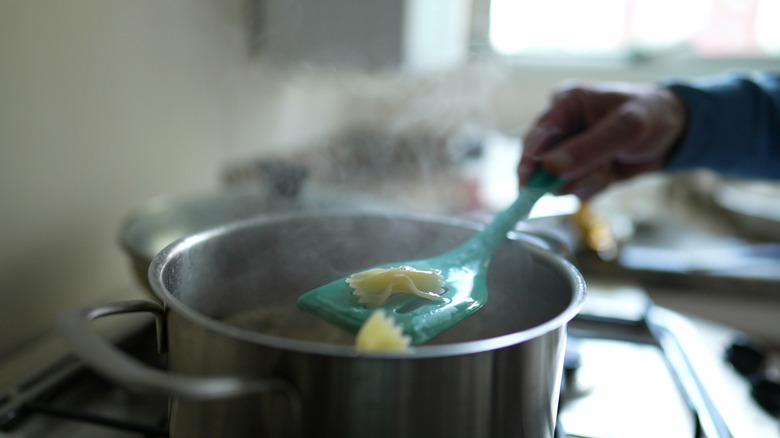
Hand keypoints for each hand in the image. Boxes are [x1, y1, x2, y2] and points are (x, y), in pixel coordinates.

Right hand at [518, 82, 686, 198]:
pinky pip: (574, 190)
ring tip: (609, 170)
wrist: (675, 131)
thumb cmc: (650, 115)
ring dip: (583, 182)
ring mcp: (568, 151)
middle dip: (563, 177)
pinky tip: (610, 174)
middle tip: (591, 175)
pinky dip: (592, 188)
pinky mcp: (579, 170)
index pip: (535, 136)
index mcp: (564, 105)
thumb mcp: (625, 128)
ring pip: (557, 181)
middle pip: (540, 163)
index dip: (528, 162)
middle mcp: (560, 128)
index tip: (527, 186)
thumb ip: (588, 147)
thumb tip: (550, 167)